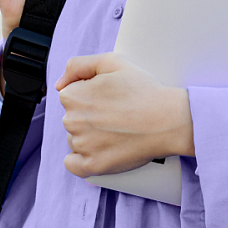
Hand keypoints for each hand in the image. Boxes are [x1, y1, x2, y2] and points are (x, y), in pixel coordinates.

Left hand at [54, 53, 194, 176]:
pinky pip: (73, 165)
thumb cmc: (144, 91)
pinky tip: (99, 151)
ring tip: (116, 131)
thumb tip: (59, 85)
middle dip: (89, 116)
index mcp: (73, 96)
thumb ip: (78, 65)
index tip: (108, 99)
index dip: (90, 96)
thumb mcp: (111, 62)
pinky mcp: (93, 165)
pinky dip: (82, 160)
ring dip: (90, 137)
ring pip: (75, 140)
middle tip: (115, 114)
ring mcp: (82, 145)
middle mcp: (73, 121)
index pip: (70, 97)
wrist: (168, 120)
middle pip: (73, 119)